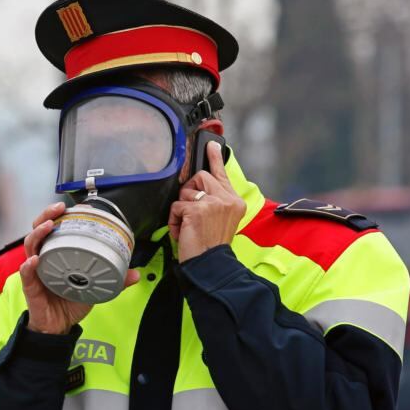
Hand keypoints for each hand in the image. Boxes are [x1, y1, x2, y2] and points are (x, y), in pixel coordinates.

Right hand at [20, 202, 139, 334]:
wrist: (58, 327)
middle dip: (46, 216)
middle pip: (38, 230)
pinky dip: (29, 266)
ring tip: (48, 226)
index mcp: (57, 254)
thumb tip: (135, 274)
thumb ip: (114, 280)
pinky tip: (34, 260)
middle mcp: (44, 259)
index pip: (55, 229)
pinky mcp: (31, 287)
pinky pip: (26, 274)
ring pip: (30, 246)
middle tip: (59, 208)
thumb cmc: (70, 303)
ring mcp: (35, 271)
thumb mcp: (94, 288)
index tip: (74, 207)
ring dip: (38, 234)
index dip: (61, 216)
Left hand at [168, 142, 245, 261]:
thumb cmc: (210, 245)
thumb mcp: (219, 219)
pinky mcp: (197, 209)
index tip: (211, 144)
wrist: (210, 264)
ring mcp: (213, 203)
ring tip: (188, 225)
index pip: (222, 174)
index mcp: (234, 201)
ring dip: (181, 209)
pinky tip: (183, 232)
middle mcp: (227, 199)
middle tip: (191, 212)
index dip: (215, 158)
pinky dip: (174, 220)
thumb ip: (214, 200)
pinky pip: (176, 206)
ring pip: (186, 191)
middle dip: (189, 192)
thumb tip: (196, 186)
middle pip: (200, 177)